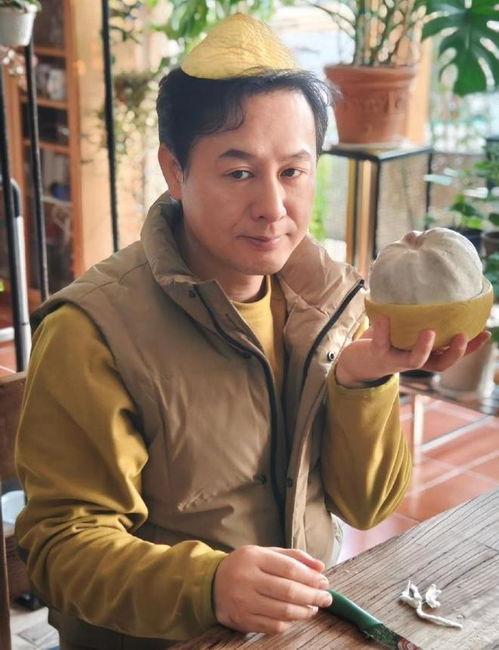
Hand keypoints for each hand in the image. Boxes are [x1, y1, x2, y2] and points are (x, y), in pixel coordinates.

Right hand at [212, 545, 332, 634]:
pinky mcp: (242, 620)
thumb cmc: (245, 566)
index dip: (310, 577)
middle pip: (288, 591)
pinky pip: (273, 625)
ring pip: (282, 611)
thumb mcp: (265, 553)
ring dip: (304, 612)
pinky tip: (295, 617)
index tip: (324, 582)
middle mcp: (248, 579)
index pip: (289, 568)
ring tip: (313, 608)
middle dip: (312, 596)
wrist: (212, 583)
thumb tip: (320, 567)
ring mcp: (244, 601)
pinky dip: (289, 623)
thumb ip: (293, 557)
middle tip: (326, 599)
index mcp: (254, 557)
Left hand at [335, 317, 490, 387]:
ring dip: (423, 347)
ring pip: (415, 361)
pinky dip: (382, 330)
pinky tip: (382, 316)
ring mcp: (397, 360)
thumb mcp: (406, 329)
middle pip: (441, 364)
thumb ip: (420, 318)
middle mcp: (415, 360)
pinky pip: (381, 344)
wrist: (357, 360)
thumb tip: (436, 288)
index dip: (471, 348)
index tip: (486, 333)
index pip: (453, 354)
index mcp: (426, 355)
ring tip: (428, 331)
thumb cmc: (387, 339)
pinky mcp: (378, 355)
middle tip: (463, 336)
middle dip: (455, 352)